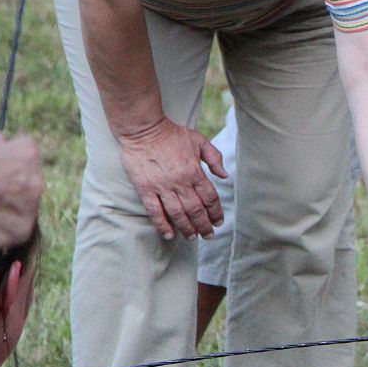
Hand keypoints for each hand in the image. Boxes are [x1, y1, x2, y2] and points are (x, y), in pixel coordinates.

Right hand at [115, 117, 226, 240]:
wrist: (143, 128)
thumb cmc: (171, 134)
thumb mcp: (198, 140)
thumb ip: (213, 158)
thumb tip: (224, 176)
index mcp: (195, 172)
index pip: (210, 198)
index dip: (216, 212)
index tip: (218, 222)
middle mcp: (180, 182)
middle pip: (196, 210)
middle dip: (204, 226)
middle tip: (208, 235)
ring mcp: (162, 187)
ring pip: (177, 214)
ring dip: (187, 229)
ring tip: (192, 237)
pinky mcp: (145, 188)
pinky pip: (154, 211)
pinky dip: (162, 225)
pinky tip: (168, 235)